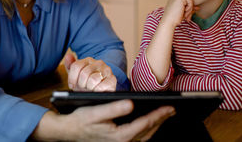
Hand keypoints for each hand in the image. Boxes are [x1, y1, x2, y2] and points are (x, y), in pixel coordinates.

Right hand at [32, 100, 174, 140]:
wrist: (68, 131)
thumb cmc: (81, 119)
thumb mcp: (95, 111)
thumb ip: (113, 108)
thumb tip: (131, 104)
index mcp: (119, 135)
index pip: (144, 124)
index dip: (158, 115)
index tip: (169, 106)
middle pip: (148, 131)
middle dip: (161, 119)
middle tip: (173, 109)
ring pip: (144, 136)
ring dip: (156, 125)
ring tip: (165, 114)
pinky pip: (138, 138)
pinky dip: (146, 130)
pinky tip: (149, 122)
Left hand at [64, 53, 116, 91]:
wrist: (101, 92)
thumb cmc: (87, 84)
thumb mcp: (76, 76)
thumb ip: (70, 66)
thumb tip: (68, 56)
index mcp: (88, 60)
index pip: (76, 66)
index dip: (72, 78)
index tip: (72, 85)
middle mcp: (98, 63)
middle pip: (84, 73)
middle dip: (81, 84)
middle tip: (83, 88)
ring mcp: (107, 70)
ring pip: (93, 79)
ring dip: (90, 88)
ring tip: (91, 89)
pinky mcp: (112, 80)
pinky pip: (101, 86)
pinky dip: (97, 91)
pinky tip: (97, 91)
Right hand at [162, 0, 198, 26]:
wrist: (169, 21)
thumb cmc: (175, 18)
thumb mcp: (184, 13)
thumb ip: (190, 9)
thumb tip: (198, 7)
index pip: (187, 1)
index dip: (189, 8)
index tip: (188, 17)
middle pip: (189, 0)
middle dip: (190, 10)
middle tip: (187, 18)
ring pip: (191, 1)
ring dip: (190, 10)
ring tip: (185, 15)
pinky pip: (191, 2)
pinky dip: (189, 8)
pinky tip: (184, 12)